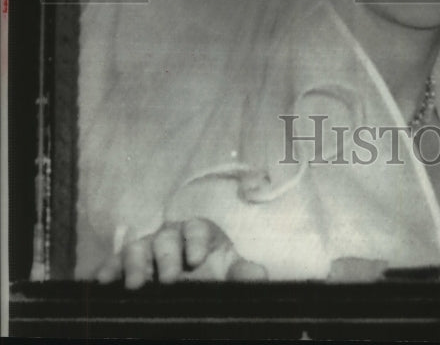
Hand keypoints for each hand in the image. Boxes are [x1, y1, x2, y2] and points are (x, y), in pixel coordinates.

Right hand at [95, 218, 267, 287]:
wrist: (187, 291)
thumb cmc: (210, 277)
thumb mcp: (228, 276)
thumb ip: (242, 274)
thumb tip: (259, 274)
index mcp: (199, 233)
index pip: (198, 227)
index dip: (197, 240)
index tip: (197, 260)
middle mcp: (171, 236)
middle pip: (167, 237)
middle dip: (167, 256)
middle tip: (169, 279)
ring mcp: (146, 249)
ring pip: (138, 247)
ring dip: (135, 263)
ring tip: (135, 285)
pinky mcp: (126, 264)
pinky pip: (114, 262)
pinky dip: (109, 268)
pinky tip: (102, 281)